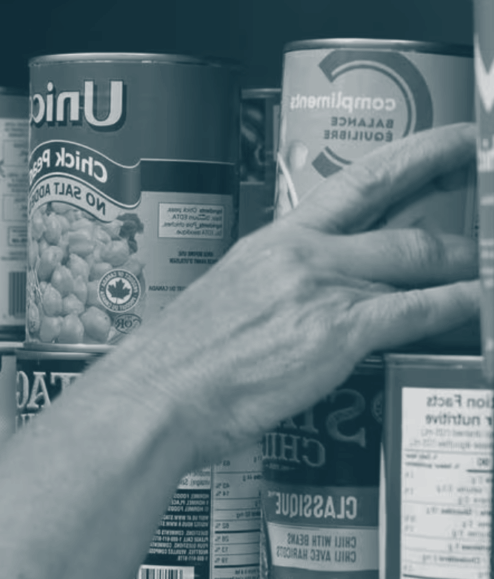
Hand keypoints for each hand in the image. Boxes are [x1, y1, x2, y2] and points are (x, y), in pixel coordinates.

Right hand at [105, 122, 478, 468]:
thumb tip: (293, 305)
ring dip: (460, 265)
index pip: (354, 183)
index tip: (446, 145)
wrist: (156, 393)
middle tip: (480, 210)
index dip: (413, 156)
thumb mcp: (222, 304)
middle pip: (398, 219)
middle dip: (452, 217)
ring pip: (415, 260)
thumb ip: (269, 293)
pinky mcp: (335, 332)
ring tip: (477, 268)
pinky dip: (457, 306)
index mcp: (271, 242)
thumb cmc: (177, 361)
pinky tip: (473, 305)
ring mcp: (320, 288)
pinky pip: (416, 310)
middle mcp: (300, 254)